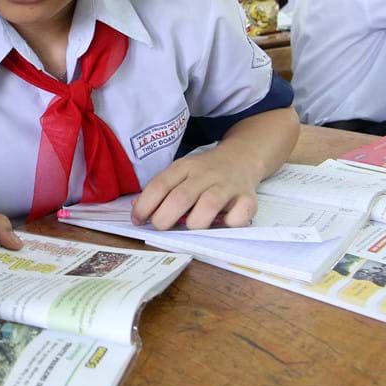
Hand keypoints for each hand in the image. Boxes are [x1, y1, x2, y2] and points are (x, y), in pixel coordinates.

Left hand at [131, 150, 260, 230]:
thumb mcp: (181, 172)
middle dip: (164, 219)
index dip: (145, 205)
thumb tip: (137, 211)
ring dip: (195, 223)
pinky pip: (240, 214)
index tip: (138, 220)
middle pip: (181, 197)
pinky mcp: (248, 197)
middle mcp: (205, 174)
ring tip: (192, 227)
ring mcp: (228, 185)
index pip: (160, 185)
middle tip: (161, 227)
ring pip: (209, 205)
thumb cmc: (205, 172)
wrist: (242, 157)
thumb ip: (162, 190)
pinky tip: (223, 223)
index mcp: (184, 166)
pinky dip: (230, 223)